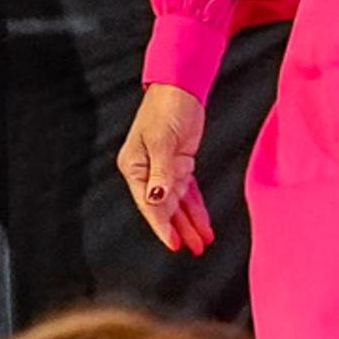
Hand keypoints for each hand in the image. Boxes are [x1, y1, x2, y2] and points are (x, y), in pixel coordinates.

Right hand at [117, 86, 212, 253]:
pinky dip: (196, 208)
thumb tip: (156, 197)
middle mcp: (147, 173)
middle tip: (193, 249)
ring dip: (190, 223)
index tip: (173, 243)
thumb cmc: (166, 109)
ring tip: (202, 243)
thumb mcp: (163, 140)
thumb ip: (162, 171)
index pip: (149, 203)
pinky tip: (203, 224)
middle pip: (164, 207)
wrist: (180, 89)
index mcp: (134, 168)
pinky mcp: (180, 165)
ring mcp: (164, 170)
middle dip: (179, 229)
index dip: (161, 225)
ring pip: (178, 204)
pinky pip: (188, 192)